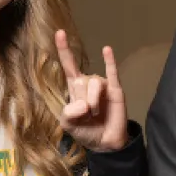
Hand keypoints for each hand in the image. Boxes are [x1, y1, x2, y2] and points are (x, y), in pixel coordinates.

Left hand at [54, 30, 127, 151]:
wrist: (106, 143)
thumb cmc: (86, 131)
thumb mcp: (69, 125)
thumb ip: (69, 113)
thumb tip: (84, 104)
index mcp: (74, 89)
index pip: (68, 66)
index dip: (64, 50)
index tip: (60, 33)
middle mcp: (88, 83)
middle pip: (81, 80)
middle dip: (83, 100)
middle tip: (87, 116)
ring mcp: (102, 85)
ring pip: (94, 82)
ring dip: (94, 100)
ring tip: (96, 113)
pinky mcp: (115, 89)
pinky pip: (112, 72)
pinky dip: (109, 61)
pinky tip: (107, 50)